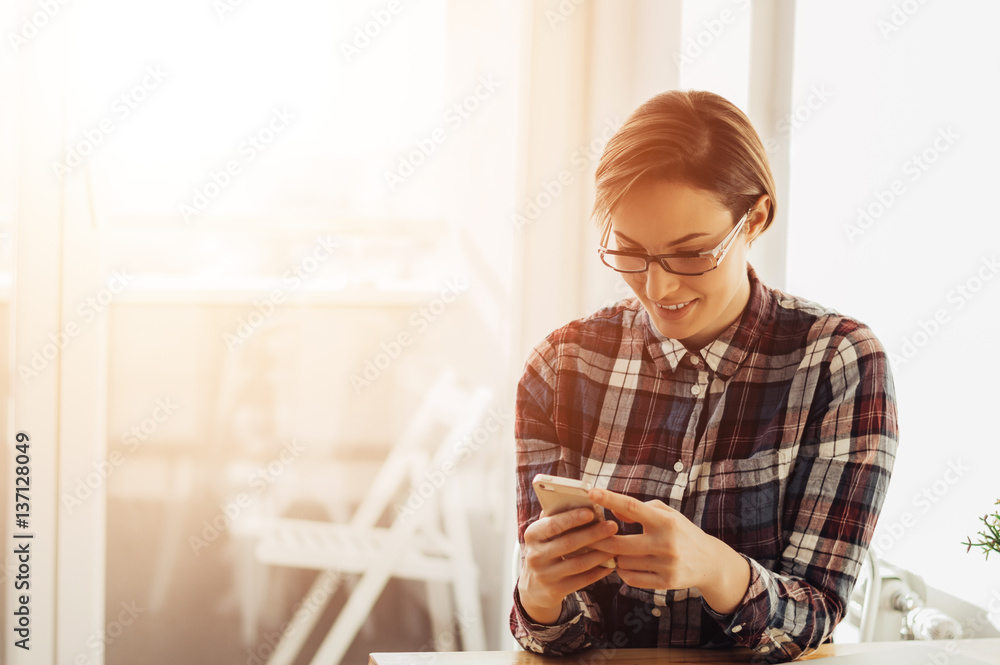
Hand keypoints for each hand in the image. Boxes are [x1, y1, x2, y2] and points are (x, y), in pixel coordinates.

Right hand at [517, 507, 618, 623]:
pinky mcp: (555, 591)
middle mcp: (535, 555)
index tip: (591, 512)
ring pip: (578, 563)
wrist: (534, 587)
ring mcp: (545, 575)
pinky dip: (598, 572)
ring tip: (616, 546)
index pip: (552, 525)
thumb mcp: (542, 534)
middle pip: (568, 543)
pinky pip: (582, 580)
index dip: (572, 518)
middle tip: (612, 526)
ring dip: (600, 554)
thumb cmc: (545, 550)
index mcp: (532, 535)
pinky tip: (610, 564)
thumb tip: (580, 502)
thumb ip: (556, 518)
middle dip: (593, 534)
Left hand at [587, 488, 750, 614]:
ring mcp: (666, 564)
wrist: (709, 562)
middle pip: (619, 543)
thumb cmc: (681, 532)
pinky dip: (624, 572)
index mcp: (665, 521)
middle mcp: (665, 542)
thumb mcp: (666, 514)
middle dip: (600, 540)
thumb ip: (639, 509)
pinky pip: (630, 578)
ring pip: (622, 562)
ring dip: (616, 557)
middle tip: (590, 537)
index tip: (592, 493)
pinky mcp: (665, 582)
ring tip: (619, 551)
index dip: (610, 499)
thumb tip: (613, 512)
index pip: (632, 507)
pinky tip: (628, 565)